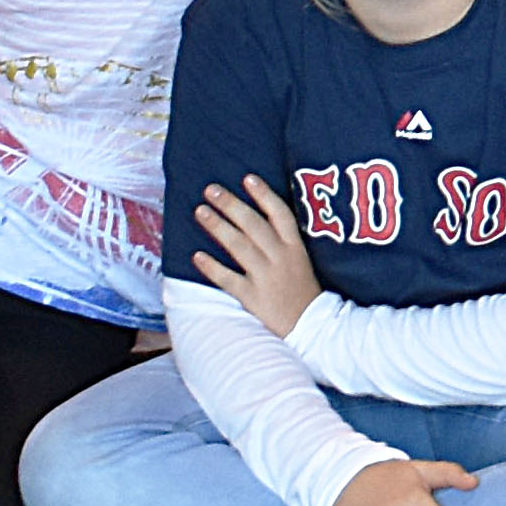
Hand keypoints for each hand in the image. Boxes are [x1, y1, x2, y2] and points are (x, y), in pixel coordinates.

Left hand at [189, 176, 321, 334]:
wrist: (308, 326)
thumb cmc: (301, 289)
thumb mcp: (302, 259)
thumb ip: (284, 239)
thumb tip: (260, 215)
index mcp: (295, 247)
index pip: (280, 214)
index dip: (264, 194)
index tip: (247, 178)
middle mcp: (280, 257)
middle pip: (253, 225)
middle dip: (231, 204)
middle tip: (211, 190)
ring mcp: (266, 277)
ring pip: (238, 246)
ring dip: (218, 226)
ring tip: (200, 211)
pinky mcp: (252, 297)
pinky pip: (228, 279)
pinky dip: (212, 267)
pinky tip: (196, 256)